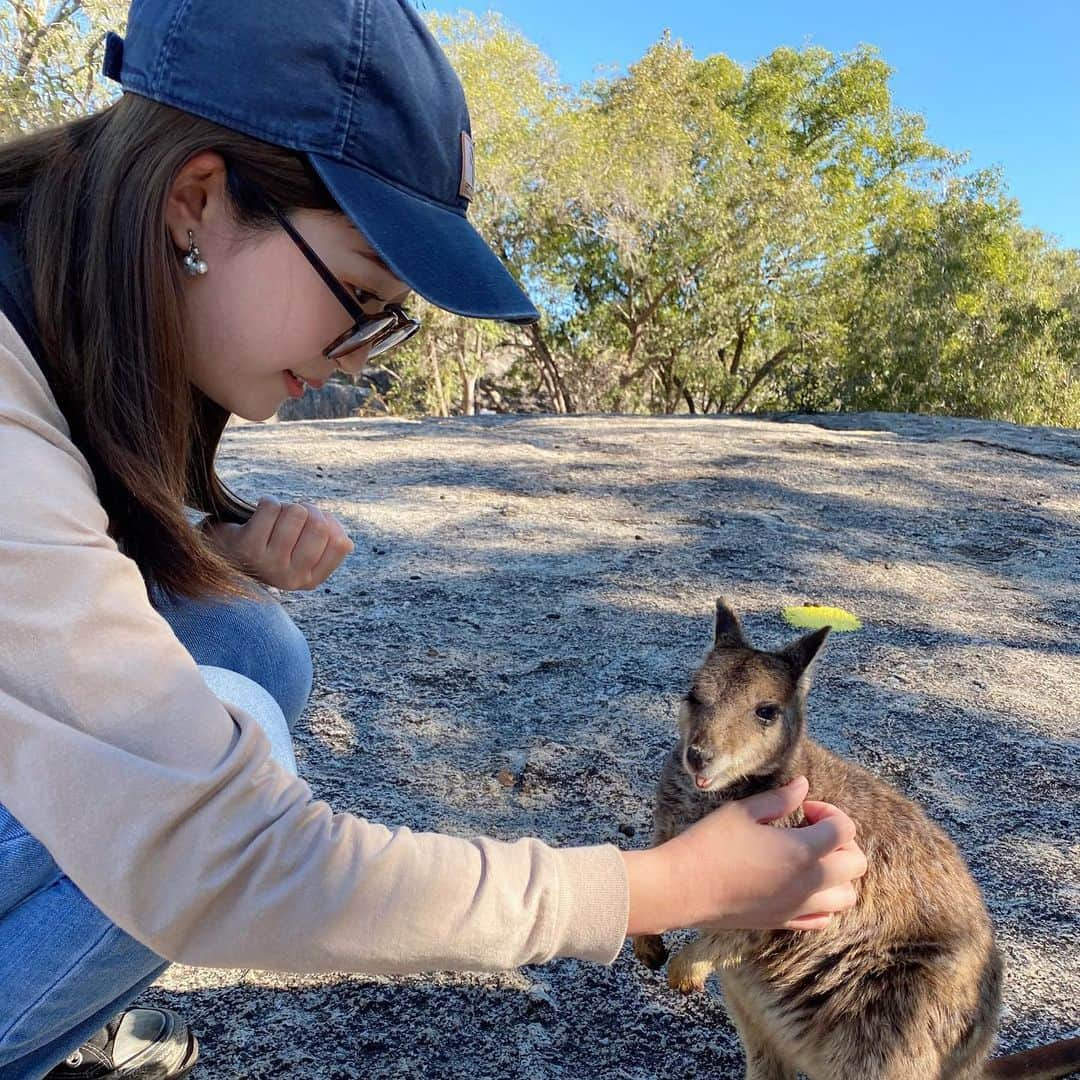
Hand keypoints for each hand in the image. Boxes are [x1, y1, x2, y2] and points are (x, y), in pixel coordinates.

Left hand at [204, 497, 353, 590]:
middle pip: (319, 524)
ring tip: (271, 519)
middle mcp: (292, 578)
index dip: (328, 523)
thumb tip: (344, 540)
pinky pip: (271, 507)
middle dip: (306, 510)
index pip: (340, 543)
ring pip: (296, 512)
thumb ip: (327, 545)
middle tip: (289, 517)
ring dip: (284, 506)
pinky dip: (266, 503)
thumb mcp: (301, 552)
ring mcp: (269, 564)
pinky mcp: (248, 547)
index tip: (310, 523)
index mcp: (310, 580)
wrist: (221, 554)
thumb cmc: (268, 547)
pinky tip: (257, 515)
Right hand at [622, 776, 866, 935]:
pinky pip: (823, 919)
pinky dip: (823, 901)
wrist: (682, 887)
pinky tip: (799, 884)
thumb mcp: (744, 811)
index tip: (804, 809)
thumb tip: (803, 786)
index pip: (845, 829)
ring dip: (838, 873)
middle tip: (811, 830)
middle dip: (841, 842)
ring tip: (808, 858)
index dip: (830, 812)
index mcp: (802, 851)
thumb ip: (780, 799)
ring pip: (847, 896)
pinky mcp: (785, 922)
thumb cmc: (710, 844)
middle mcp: (809, 883)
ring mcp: (799, 907)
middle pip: (856, 864)